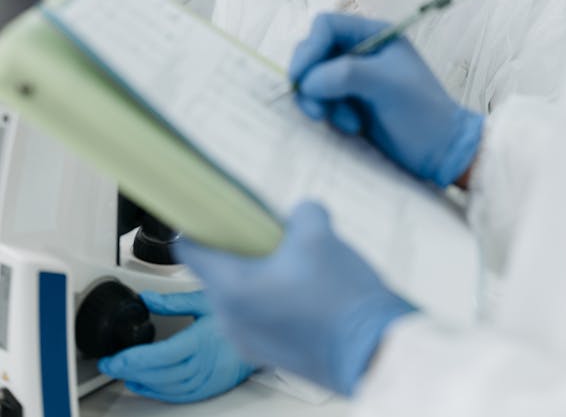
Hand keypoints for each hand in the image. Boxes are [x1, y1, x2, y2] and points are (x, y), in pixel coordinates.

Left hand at [97, 290, 254, 402]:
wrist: (260, 335)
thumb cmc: (238, 315)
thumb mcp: (206, 299)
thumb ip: (173, 301)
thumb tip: (146, 298)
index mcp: (202, 340)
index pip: (161, 355)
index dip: (134, 359)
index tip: (114, 358)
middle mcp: (203, 364)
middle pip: (159, 373)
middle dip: (129, 370)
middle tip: (109, 365)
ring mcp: (205, 379)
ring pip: (166, 386)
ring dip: (140, 381)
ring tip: (121, 373)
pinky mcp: (207, 388)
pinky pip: (177, 395)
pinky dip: (156, 392)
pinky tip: (142, 385)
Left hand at [175, 202, 413, 396]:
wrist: (375, 354)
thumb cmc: (342, 297)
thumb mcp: (320, 235)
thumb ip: (300, 213)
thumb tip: (297, 214)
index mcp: (233, 290)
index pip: (189, 251)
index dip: (197, 225)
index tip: (211, 212)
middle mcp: (231, 321)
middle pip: (217, 271)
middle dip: (240, 248)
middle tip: (269, 232)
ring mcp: (248, 342)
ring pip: (239, 294)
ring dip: (258, 274)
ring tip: (294, 262)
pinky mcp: (269, 354)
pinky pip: (256, 315)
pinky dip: (271, 297)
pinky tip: (305, 288)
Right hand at [290, 13, 483, 186]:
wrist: (440, 152)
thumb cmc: (420, 112)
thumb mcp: (384, 84)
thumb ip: (343, 74)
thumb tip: (307, 82)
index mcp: (373, 34)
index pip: (325, 26)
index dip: (309, 48)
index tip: (300, 78)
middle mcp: (359, 51)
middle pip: (313, 52)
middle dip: (312, 81)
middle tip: (318, 111)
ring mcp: (352, 77)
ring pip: (313, 79)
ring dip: (321, 102)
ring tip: (348, 122)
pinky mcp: (348, 102)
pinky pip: (320, 100)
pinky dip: (328, 113)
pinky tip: (352, 127)